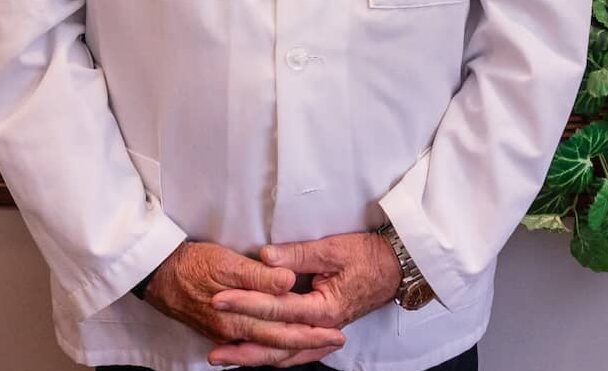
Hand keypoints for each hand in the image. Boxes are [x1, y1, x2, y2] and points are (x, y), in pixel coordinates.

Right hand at [143, 241, 346, 364]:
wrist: (157, 275)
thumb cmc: (192, 262)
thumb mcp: (225, 261)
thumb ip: (258, 275)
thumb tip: (289, 282)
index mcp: (240, 316)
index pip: (283, 325)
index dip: (310, 327)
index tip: (335, 327)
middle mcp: (235, 332)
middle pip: (279, 343)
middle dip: (309, 343)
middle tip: (337, 341)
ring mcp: (227, 334)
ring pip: (267, 348)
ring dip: (293, 347)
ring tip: (317, 343)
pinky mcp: (221, 330)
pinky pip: (253, 346)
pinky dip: (272, 348)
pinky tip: (281, 346)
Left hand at [206, 231, 401, 366]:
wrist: (394, 267)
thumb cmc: (366, 254)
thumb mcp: (332, 248)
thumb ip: (297, 254)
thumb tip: (265, 257)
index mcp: (323, 308)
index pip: (277, 308)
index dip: (246, 303)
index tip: (219, 299)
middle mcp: (322, 328)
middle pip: (276, 343)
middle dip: (242, 343)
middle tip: (213, 346)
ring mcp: (323, 334)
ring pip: (284, 354)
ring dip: (254, 357)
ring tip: (225, 358)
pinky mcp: (323, 332)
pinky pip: (296, 352)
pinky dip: (275, 357)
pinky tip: (257, 359)